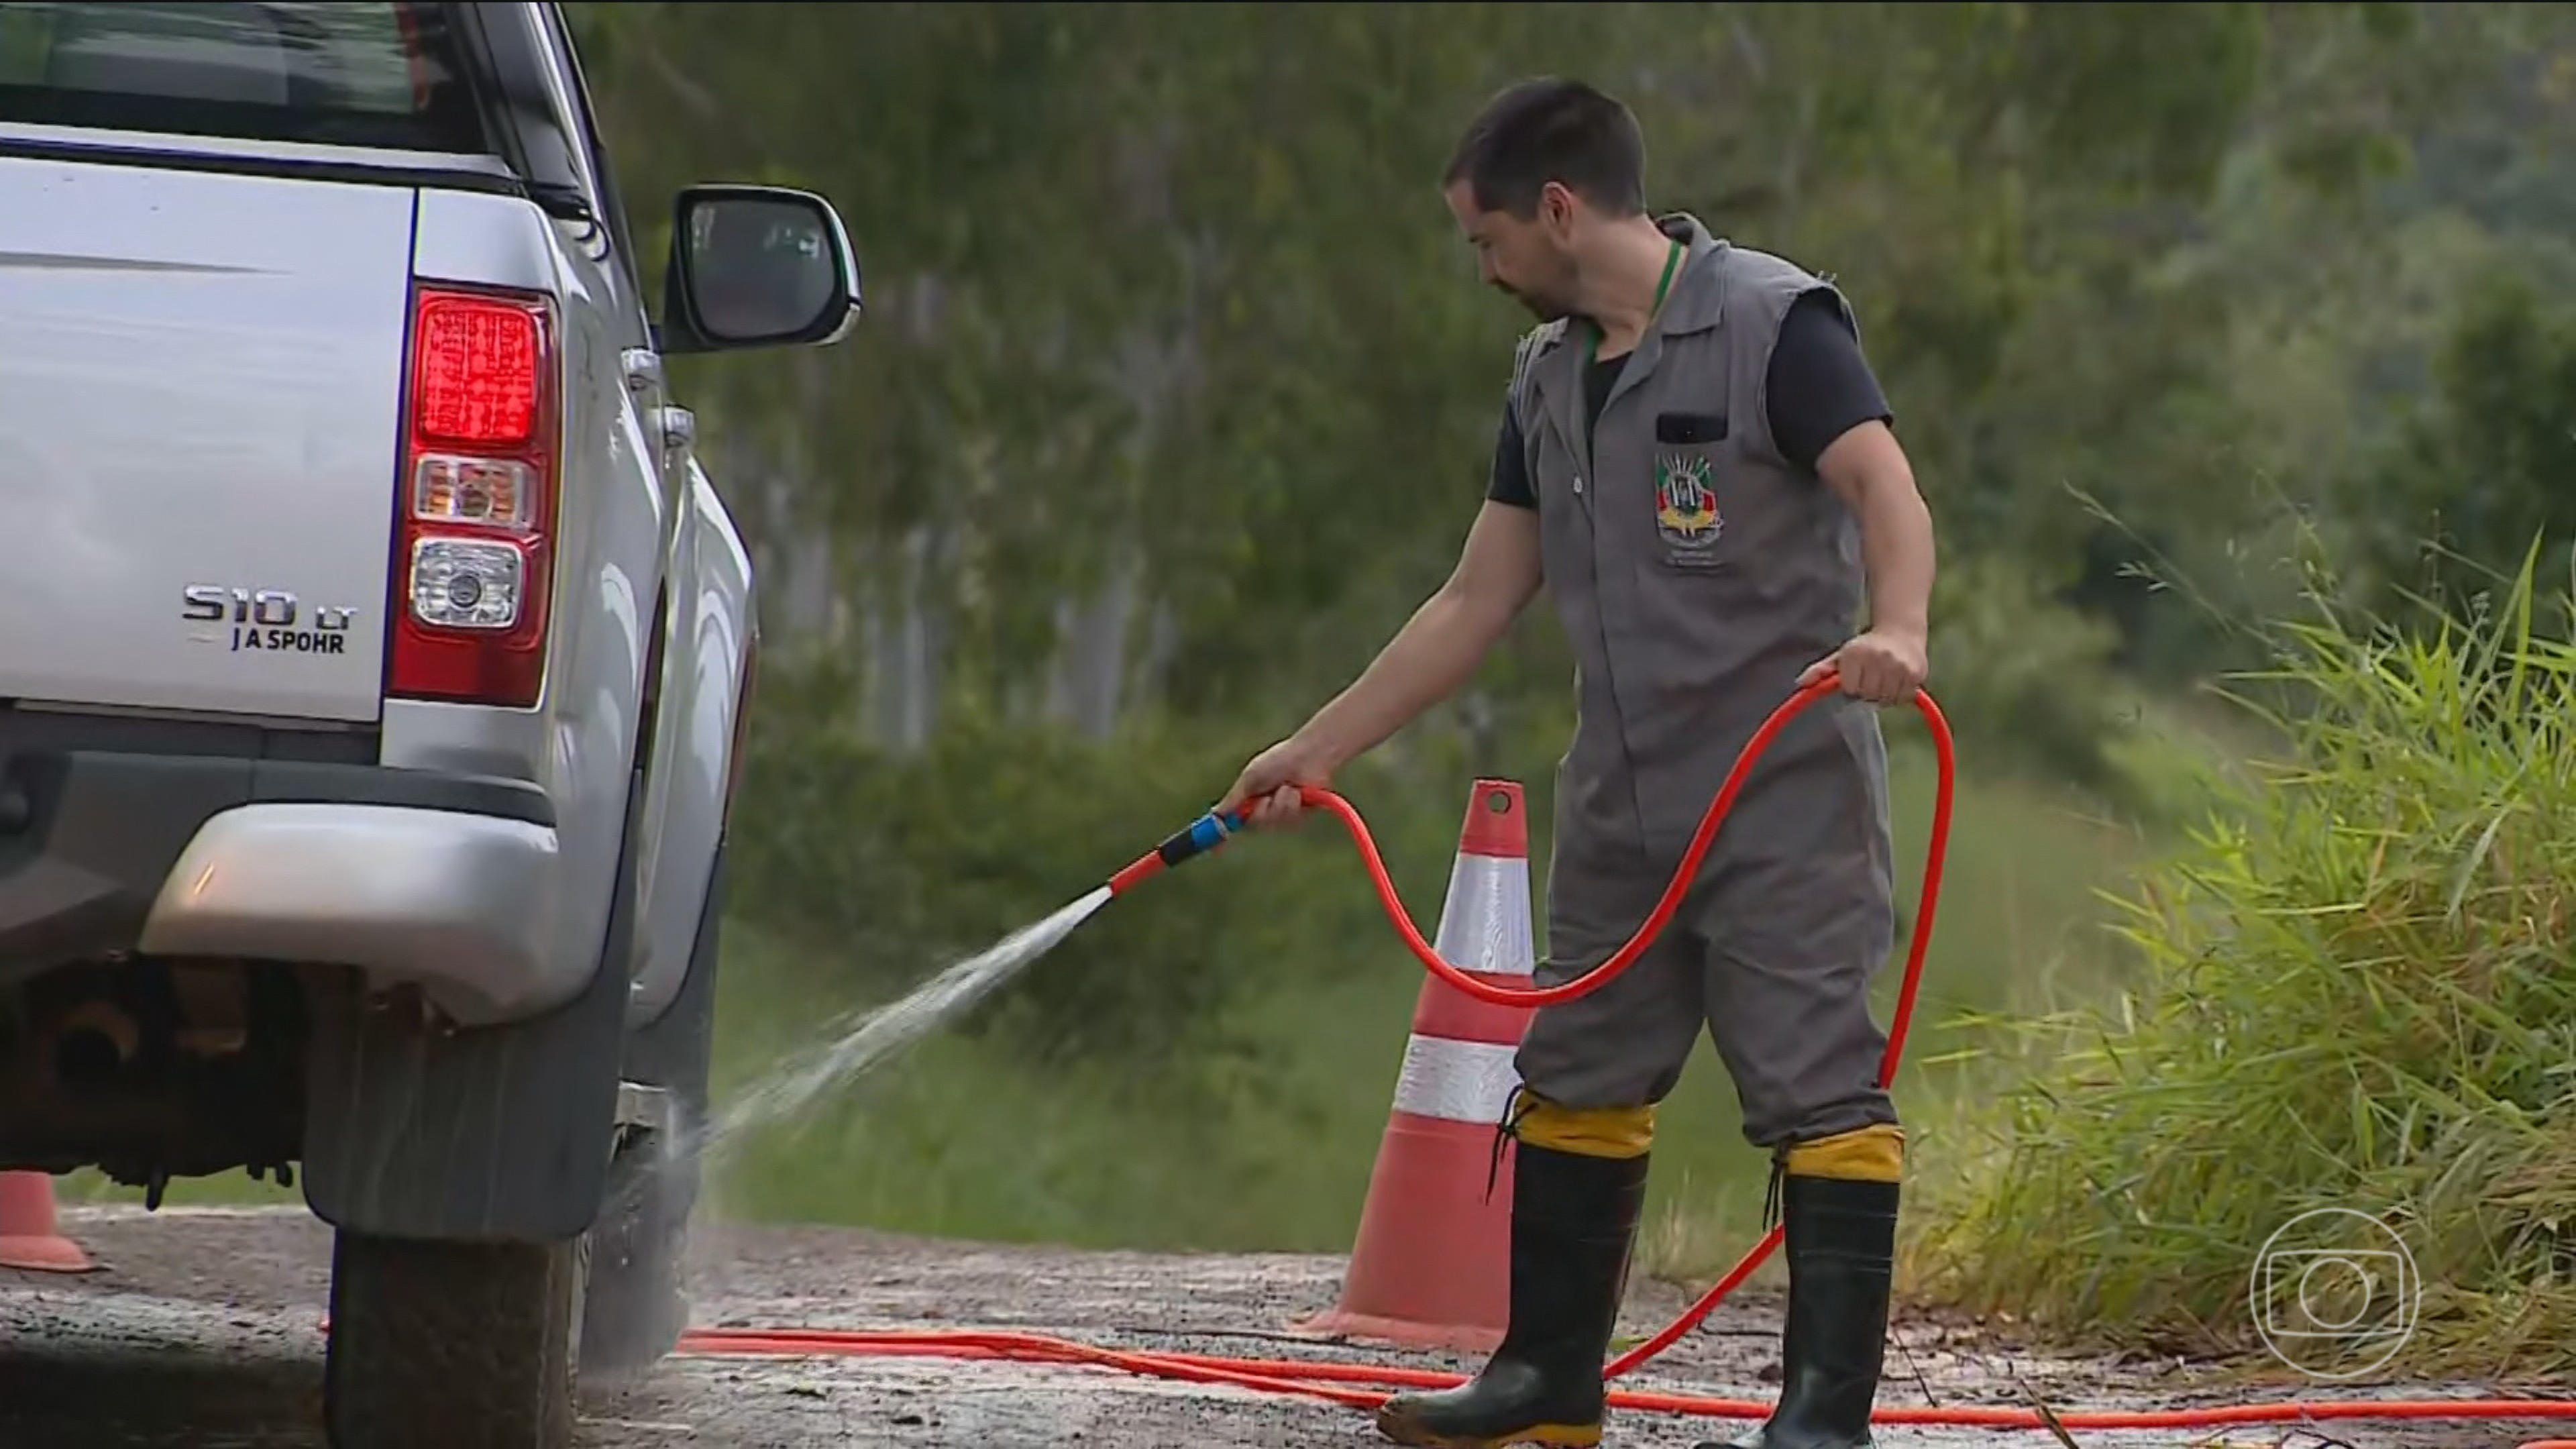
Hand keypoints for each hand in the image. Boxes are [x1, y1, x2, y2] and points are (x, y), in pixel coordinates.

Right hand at [1214, 735, 1336, 829]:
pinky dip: (1291, 805)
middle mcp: (1265, 809)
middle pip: (1254, 826)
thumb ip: (1233, 799)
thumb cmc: (1278, 761)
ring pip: (1272, 824)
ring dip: (1279, 804)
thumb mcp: (1250, 779)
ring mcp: (1282, 815)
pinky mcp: (1300, 817)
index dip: (1224, 834)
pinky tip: (1297, 792)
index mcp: (1250, 799)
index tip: (1216, 849)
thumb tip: (1215, 815)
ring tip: (1286, 788)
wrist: (1307, 757)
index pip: (1233, 821)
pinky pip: (1289, 821)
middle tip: (1266, 798)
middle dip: (1260, 812)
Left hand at [1799, 627, 1927, 704]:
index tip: (1856, 675)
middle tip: (1871, 676)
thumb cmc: (1865, 647)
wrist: (1900, 631)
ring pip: (1886, 699)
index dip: (1851, 686)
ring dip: (1884, 694)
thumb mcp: (1841, 655)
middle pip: (1868, 695)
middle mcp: (1878, 658)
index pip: (1850, 689)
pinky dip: (1899, 694)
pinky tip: (1897, 680)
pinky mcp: (1916, 673)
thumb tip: (1800, 684)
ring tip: (1883, 678)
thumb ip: (1820, 670)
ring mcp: (1899, 666)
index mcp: (1855, 653)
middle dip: (1867, 690)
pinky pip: (1904, 698)